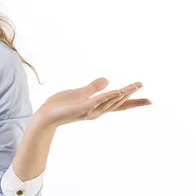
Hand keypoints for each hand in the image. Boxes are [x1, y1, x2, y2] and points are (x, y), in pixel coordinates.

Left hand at [36, 77, 151, 126]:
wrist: (45, 115)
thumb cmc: (61, 106)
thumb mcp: (80, 93)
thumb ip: (93, 87)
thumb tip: (108, 80)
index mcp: (96, 107)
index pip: (118, 104)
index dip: (133, 102)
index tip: (150, 101)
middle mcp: (96, 111)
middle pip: (117, 103)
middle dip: (130, 95)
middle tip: (142, 85)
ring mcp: (88, 111)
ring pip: (109, 102)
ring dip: (121, 93)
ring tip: (134, 86)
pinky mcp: (80, 108)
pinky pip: (95, 101)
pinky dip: (105, 96)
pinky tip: (114, 91)